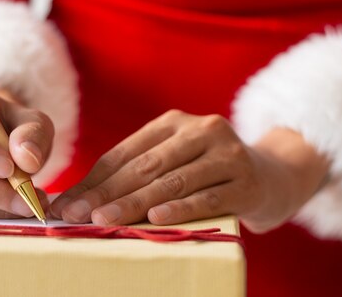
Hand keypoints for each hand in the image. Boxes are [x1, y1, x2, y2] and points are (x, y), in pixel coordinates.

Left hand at [50, 110, 328, 231]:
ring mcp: (227, 153)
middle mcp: (202, 129)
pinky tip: (156, 219)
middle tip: (76, 214)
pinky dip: (180, 208)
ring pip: (173, 180)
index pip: (126, 152)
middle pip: (146, 165)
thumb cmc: (211, 173)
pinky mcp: (247, 181)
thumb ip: (138, 174)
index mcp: (175, 122)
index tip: (66, 202)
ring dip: (135, 202)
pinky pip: (208, 197)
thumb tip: (81, 199)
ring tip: (104, 219)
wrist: (275, 176)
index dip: (93, 179)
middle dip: (107, 192)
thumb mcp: (177, 162)